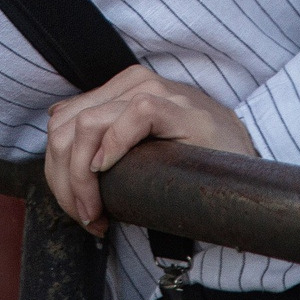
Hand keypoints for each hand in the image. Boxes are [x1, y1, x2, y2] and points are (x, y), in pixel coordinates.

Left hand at [44, 64, 253, 236]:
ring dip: (81, 178)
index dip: (57, 171)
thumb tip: (58, 134)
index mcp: (118, 90)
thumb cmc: (188, 162)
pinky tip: (111, 174)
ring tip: (97, 212)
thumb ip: (101, 135)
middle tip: (85, 216)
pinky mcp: (180, 107)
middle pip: (67, 129)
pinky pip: (133, 116)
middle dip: (63, 181)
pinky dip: (112, 148)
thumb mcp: (136, 147)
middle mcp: (133, 84)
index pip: (62, 123)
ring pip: (88, 126)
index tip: (77, 208)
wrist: (243, 166)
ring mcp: (157, 92)